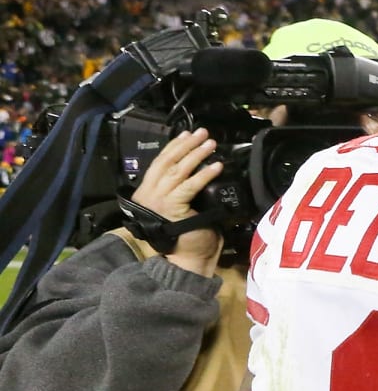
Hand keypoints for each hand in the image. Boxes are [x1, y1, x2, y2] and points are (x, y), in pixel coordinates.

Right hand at [130, 129, 223, 275]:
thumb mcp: (181, 205)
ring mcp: (158, 199)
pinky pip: (190, 185)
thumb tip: (195, 168)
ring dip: (196, 154)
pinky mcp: (172, 206)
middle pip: (167, 162)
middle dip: (186, 144)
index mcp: (147, 191)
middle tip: (202, 132)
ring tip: (211, 144)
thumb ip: (179, 188)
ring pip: (178, 170)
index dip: (174, 146)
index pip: (160, 162)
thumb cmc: (187, 234)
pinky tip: (217, 166)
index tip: (187, 134)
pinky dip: (204, 174)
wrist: (187, 258)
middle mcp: (149, 193)